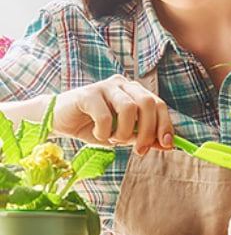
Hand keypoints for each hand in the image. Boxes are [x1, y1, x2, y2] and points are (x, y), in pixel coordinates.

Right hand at [53, 74, 173, 154]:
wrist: (59, 121)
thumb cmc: (93, 127)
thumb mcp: (123, 135)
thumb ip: (143, 137)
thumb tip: (168, 145)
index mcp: (135, 92)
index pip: (158, 104)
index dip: (165, 125)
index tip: (167, 145)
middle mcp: (123, 84)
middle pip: (148, 103)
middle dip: (148, 131)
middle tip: (139, 150)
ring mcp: (106, 86)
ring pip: (129, 108)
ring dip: (124, 132)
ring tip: (112, 139)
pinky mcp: (88, 93)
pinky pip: (105, 115)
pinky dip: (105, 131)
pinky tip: (98, 134)